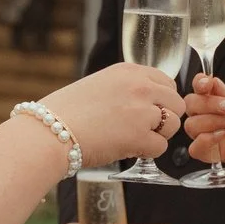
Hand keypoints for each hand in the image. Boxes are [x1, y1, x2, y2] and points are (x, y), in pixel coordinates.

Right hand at [37, 62, 179, 166]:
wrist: (48, 132)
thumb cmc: (65, 113)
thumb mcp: (99, 85)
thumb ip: (125, 89)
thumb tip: (147, 104)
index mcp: (129, 71)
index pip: (167, 83)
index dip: (161, 101)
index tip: (148, 112)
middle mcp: (140, 86)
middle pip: (176, 103)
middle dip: (164, 119)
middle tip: (143, 129)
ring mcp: (142, 111)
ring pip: (172, 125)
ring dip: (157, 135)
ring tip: (132, 139)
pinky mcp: (140, 136)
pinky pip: (160, 147)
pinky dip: (146, 152)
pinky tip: (126, 149)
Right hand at [182, 74, 224, 185]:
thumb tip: (212, 83)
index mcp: (224, 100)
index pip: (201, 89)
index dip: (199, 84)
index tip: (206, 84)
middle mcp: (215, 117)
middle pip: (191, 105)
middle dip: (208, 103)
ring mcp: (214, 135)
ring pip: (191, 125)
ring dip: (211, 120)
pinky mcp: (216, 154)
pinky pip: (195, 148)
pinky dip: (205, 140)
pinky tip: (222, 136)